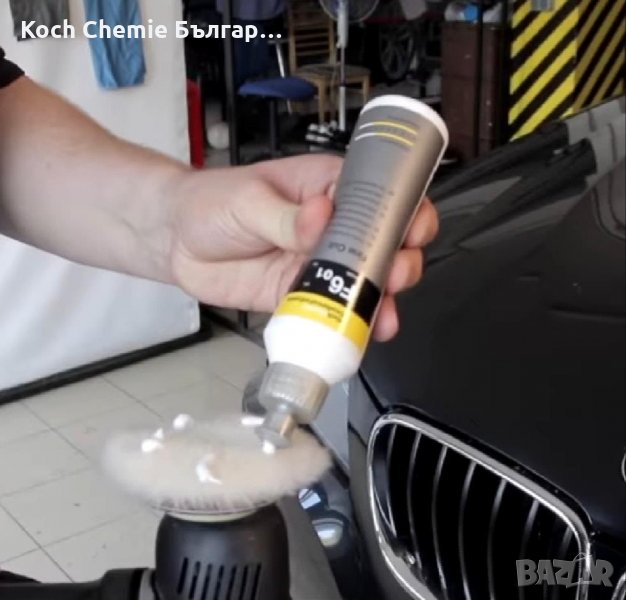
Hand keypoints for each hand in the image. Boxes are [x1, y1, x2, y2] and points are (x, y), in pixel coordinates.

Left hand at [169, 154, 438, 340]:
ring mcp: (318, 264)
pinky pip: (333, 310)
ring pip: (363, 281)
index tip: (413, 229)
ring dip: (381, 297)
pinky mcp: (301, 294)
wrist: (177, 242)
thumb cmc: (212, 203)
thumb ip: (285, 215)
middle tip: (394, 272)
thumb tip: (320, 217)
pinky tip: (363, 331)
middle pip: (382, 243)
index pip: (379, 196)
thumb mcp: (249, 200)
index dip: (404, 211)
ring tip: (383, 311)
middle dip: (398, 259)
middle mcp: (331, 228)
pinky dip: (350, 322)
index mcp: (326, 189)